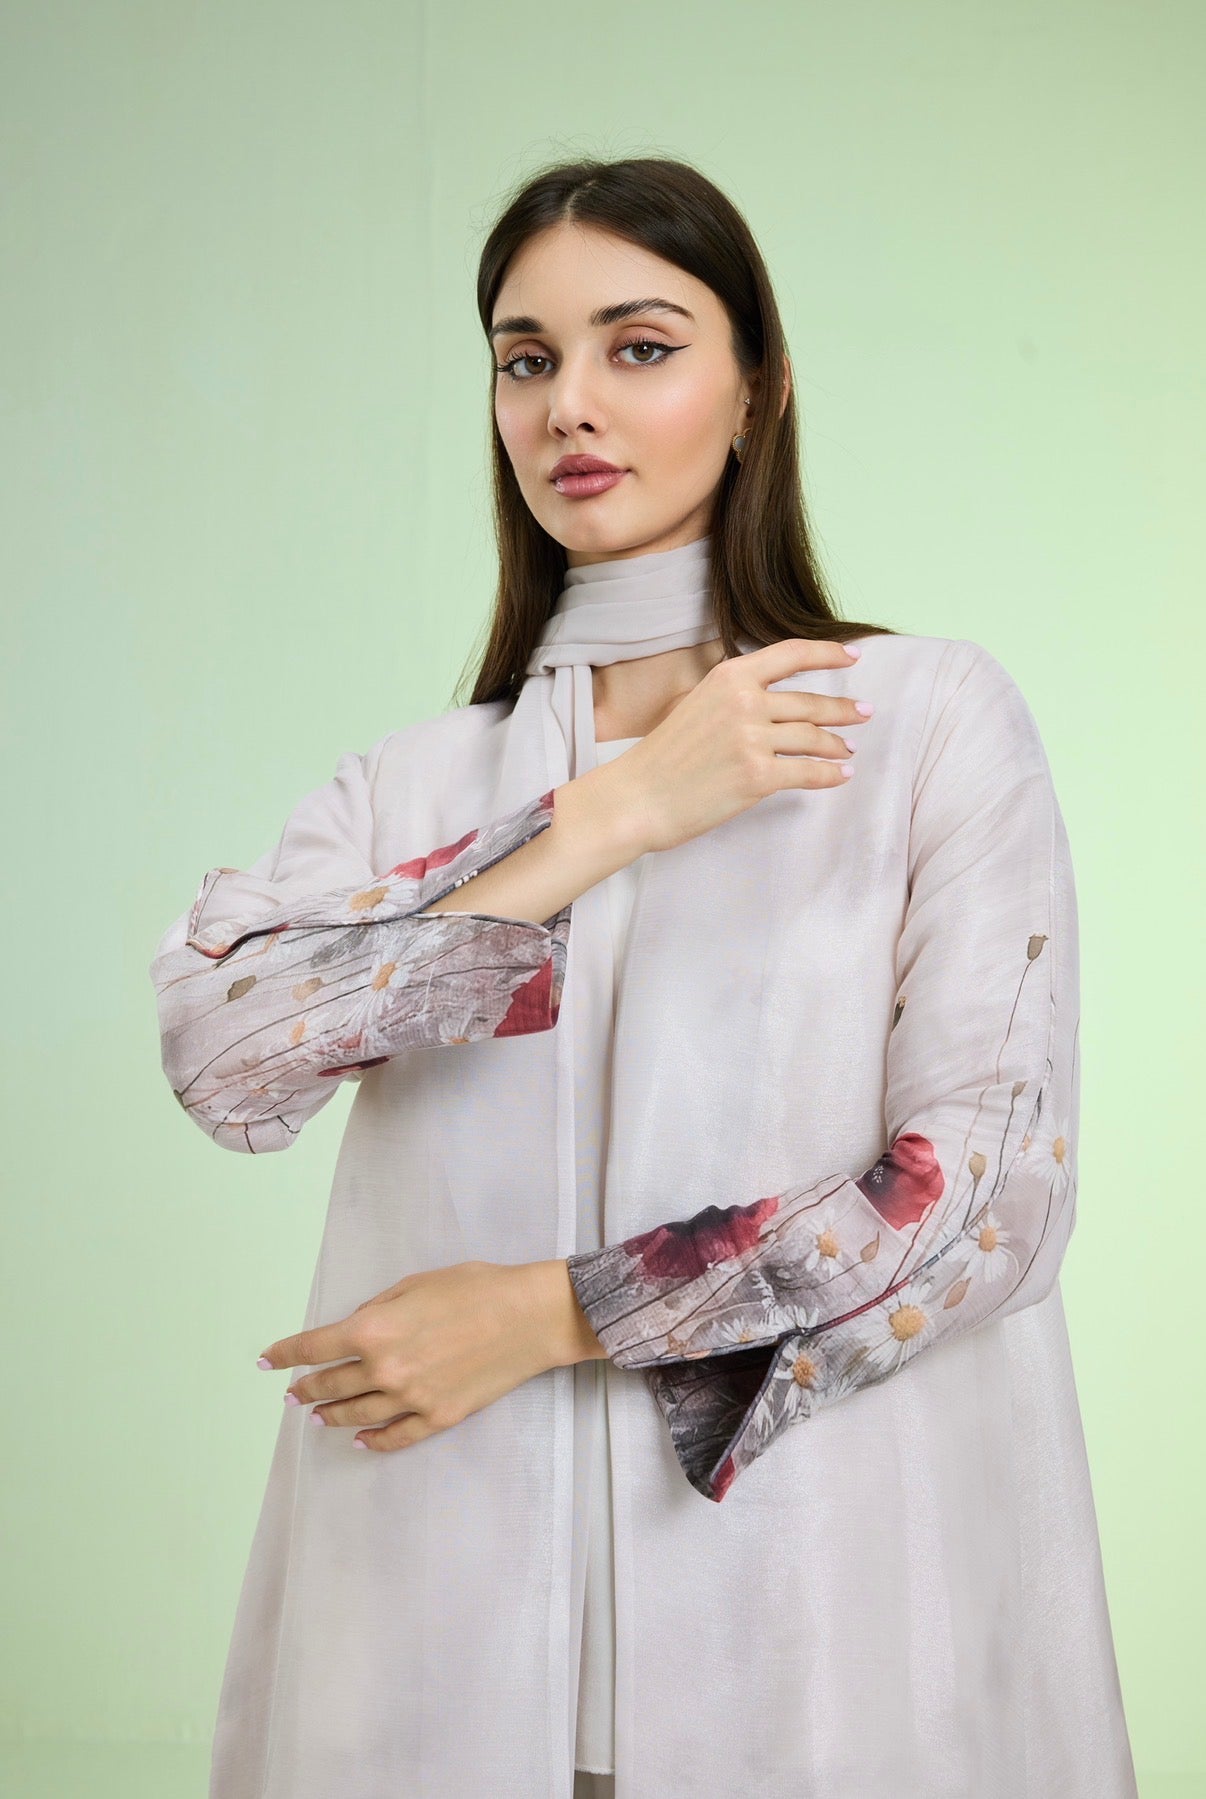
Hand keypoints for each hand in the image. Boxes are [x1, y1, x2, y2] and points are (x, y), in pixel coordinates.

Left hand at [256, 1259, 599, 1451]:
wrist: (528, 1317)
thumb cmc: (474, 1288)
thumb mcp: (415, 1284)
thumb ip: (377, 1310)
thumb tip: (354, 1330)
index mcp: (373, 1329)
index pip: (313, 1347)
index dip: (284, 1354)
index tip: (266, 1361)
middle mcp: (384, 1369)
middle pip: (330, 1385)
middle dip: (305, 1388)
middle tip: (291, 1393)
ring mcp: (411, 1399)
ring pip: (356, 1414)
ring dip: (331, 1416)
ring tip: (316, 1417)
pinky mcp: (437, 1417)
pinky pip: (396, 1436)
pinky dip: (374, 1441)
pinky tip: (360, 1440)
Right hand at [603, 638, 870, 854]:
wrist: (638, 798)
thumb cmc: (663, 756)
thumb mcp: (695, 704)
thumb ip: (735, 694)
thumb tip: (776, 698)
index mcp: (729, 676)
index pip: (792, 654)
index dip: (828, 652)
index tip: (854, 655)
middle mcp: (744, 701)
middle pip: (810, 702)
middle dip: (843, 709)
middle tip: (864, 712)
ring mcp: (752, 739)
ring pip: (813, 738)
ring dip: (836, 745)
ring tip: (847, 750)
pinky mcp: (757, 776)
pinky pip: (807, 773)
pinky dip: (829, 775)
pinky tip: (840, 775)